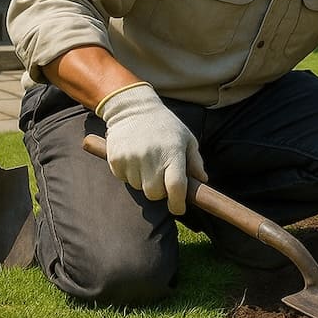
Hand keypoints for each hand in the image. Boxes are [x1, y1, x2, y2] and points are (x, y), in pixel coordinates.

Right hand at [96, 82, 206, 214]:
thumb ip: (195, 161)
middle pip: (155, 194)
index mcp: (173, 152)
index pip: (175, 187)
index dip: (177, 203)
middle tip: (161, 177)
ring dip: (144, 181)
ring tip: (147, 161)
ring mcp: (131, 158)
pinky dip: (130, 174)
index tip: (179, 208)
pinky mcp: (115, 159)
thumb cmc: (165, 125)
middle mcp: (151, 156)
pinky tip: (134, 158)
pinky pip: (124, 179)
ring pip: (139, 188)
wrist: (133, 108)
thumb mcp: (186, 138)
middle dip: (160, 191)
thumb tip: (202, 181)